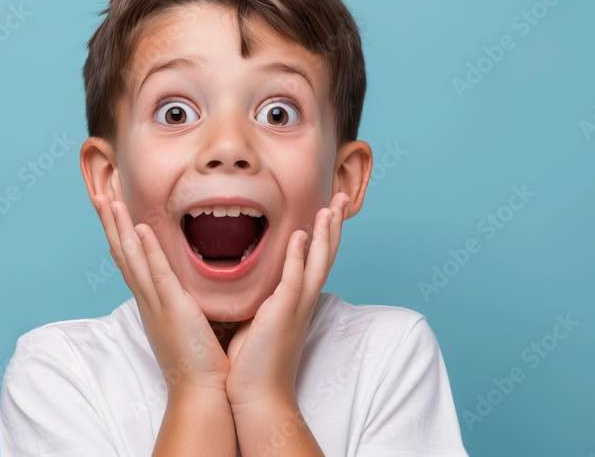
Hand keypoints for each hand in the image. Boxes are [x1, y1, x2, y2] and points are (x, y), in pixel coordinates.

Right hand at [92, 194, 231, 396]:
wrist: (201, 393)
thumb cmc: (200, 363)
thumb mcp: (190, 324)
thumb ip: (186, 303)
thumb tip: (192, 290)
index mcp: (152, 304)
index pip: (131, 263)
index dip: (120, 235)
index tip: (113, 211)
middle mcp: (148, 301)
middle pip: (122, 255)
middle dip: (110, 224)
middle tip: (98, 196)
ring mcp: (157, 304)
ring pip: (132, 259)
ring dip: (120, 228)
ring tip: (108, 201)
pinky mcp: (173, 309)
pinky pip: (157, 275)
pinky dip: (147, 251)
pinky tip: (139, 230)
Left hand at [224, 192, 350, 413]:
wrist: (257, 397)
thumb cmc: (253, 364)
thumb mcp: (258, 321)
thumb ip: (261, 299)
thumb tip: (252, 284)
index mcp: (297, 303)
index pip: (316, 261)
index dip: (324, 235)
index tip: (327, 210)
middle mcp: (302, 302)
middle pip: (326, 256)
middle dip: (334, 226)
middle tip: (342, 198)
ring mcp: (295, 308)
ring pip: (318, 263)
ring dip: (325, 234)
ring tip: (331, 207)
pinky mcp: (282, 314)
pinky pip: (294, 279)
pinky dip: (300, 256)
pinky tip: (303, 234)